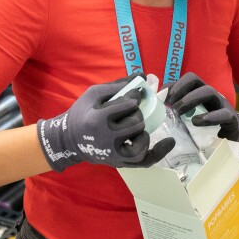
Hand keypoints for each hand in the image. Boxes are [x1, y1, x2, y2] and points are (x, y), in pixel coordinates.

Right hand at [36, 75, 174, 171]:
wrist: (69, 140)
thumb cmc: (82, 112)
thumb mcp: (95, 93)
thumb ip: (119, 84)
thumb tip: (145, 76)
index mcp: (98, 119)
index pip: (127, 105)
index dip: (135, 96)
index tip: (135, 94)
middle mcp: (107, 139)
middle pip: (136, 123)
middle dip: (137, 113)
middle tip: (131, 110)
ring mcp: (114, 154)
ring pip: (141, 144)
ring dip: (143, 131)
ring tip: (137, 125)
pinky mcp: (121, 162)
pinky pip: (144, 161)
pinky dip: (158, 151)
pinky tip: (169, 141)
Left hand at [164, 73, 238, 152]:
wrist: (234, 140)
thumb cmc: (209, 128)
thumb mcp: (192, 118)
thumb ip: (179, 111)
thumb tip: (160, 104)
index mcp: (200, 93)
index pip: (187, 79)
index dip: (174, 86)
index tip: (162, 99)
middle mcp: (211, 95)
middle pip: (196, 80)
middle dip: (180, 89)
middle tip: (169, 104)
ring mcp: (222, 105)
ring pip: (209, 91)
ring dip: (191, 99)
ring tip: (179, 112)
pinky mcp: (231, 119)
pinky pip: (223, 114)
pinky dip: (209, 117)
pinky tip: (197, 122)